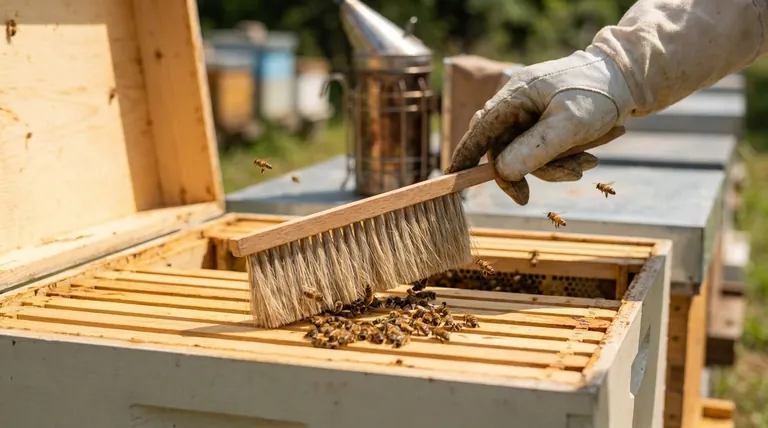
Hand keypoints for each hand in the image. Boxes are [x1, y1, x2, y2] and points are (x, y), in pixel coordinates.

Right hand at [446, 46, 635, 204]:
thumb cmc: (599, 94)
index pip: (480, 130)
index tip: (455, 180)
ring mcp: (531, 114)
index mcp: (515, 95)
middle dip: (527, 171)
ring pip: (526, 155)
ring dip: (554, 167)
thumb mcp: (570, 126)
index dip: (465, 156)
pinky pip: (543, 151)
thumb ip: (535, 149)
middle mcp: (517, 104)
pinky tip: (589, 155)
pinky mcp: (545, 124)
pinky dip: (563, 160)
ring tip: (588, 163)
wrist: (629, 80)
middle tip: (528, 197)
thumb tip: (501, 172)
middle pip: (503, 149)